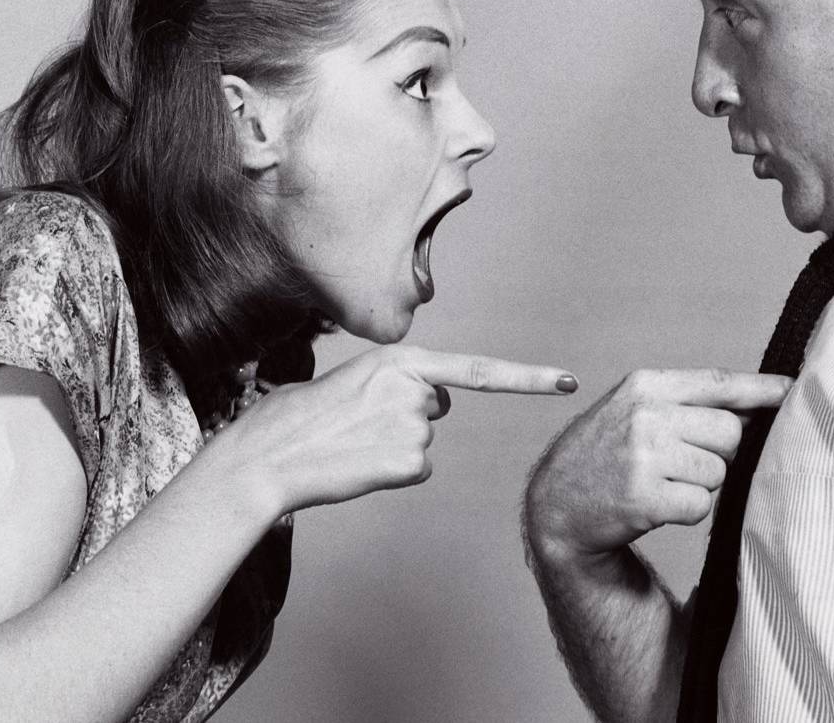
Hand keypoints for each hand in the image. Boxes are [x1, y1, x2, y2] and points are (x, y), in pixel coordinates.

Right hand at [225, 345, 576, 513]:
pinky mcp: (409, 465)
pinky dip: (389, 473)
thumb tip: (427, 403)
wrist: (265, 459)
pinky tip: (356, 465)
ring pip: (423, 443)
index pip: (478, 370)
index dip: (528, 378)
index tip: (567, 382)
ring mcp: (415, 428)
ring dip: (392, 447)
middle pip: (438, 407)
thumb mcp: (346, 381)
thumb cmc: (292, 419)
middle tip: (356, 423)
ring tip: (348, 443)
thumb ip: (391, 383)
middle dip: (409, 415)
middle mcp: (415, 389)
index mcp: (399, 359)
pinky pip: (414, 471)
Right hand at [523, 368, 790, 563]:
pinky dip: (687, 512)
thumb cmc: (603, 456)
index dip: (761, 389)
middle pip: (730, 432)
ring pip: (718, 471)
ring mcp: (644, 455)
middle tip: (682, 465)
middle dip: (719, 454)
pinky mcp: (645, 497)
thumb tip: (755, 406)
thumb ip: (686, 405)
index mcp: (645, 385)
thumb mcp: (633, 411)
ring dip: (700, 485)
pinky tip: (656, 506)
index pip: (718, 382)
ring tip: (661, 484)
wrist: (554, 505)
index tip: (792, 389)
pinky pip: (701, 505)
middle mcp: (646, 414)